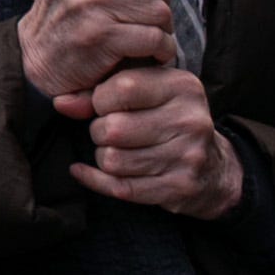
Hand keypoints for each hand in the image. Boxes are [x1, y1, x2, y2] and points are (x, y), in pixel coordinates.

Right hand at [19, 0, 181, 103]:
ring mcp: (84, 3)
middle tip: (139, 5)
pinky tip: (146, 51)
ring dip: (161, 25)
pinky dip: (160, 48)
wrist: (43, 58)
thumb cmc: (74, 4)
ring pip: (158, 8)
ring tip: (142, 28)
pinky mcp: (99, 37)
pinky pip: (156, 37)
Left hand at [69, 58, 242, 217]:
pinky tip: (86, 171)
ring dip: (103, 157)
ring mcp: (187, 157)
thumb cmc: (168, 120)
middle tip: (107, 132)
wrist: (214, 168)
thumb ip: (101, 91)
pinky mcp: (179, 188)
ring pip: (114, 160)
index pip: (123, 88)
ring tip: (112, 150)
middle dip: (99, 132)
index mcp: (183, 87)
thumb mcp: (147, 93)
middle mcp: (190, 120)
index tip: (102, 105)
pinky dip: (95, 180)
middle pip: (114, 128)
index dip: (100, 99)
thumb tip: (61, 103)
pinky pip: (120, 188)